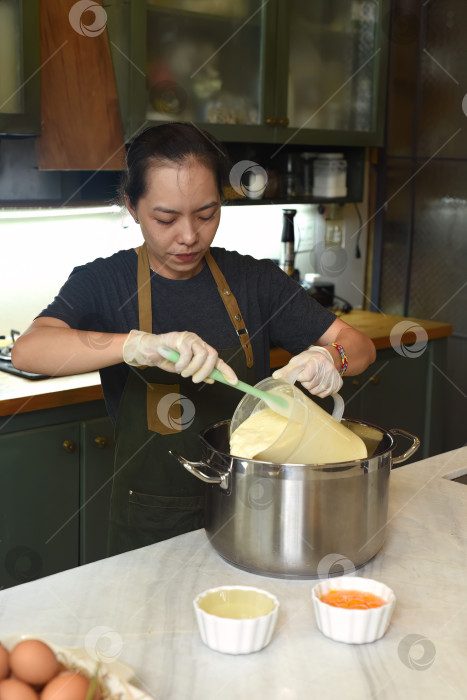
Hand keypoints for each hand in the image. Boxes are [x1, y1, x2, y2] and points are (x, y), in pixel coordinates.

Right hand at [122, 330, 237, 384]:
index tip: (234, 381)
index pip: (218, 360)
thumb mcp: (185, 370)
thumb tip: (212, 379)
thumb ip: (198, 373)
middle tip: (195, 379)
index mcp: (201, 350)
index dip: (227, 371)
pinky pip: (187, 352)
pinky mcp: (178, 337)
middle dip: (206, 370)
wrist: (149, 351)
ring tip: (184, 373)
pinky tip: (178, 366)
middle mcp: (198, 342)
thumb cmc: (167, 359)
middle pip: (213, 355)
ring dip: (193, 368)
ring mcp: (189, 338)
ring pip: (202, 354)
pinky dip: (183, 363)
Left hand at [272, 346, 342, 397]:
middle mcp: (328, 369)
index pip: (305, 377)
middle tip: (308, 375)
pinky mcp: (337, 384)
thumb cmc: (310, 359)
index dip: (300, 377)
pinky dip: (319, 391)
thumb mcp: (297, 360)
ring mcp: (334, 377)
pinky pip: (323, 394)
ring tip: (314, 378)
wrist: (327, 357)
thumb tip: (275, 376)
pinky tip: (320, 382)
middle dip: (306, 382)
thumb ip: (287, 370)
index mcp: (317, 360)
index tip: (301, 373)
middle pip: (309, 386)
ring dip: (312, 387)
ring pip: (316, 392)